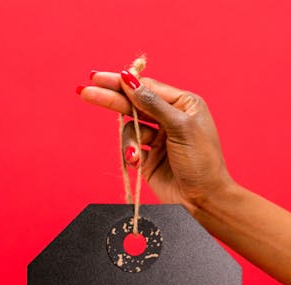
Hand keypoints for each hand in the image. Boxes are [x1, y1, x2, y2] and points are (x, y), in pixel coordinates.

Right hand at [77, 69, 235, 213]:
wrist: (204, 200)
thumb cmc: (201, 162)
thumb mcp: (180, 128)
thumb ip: (152, 104)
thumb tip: (129, 80)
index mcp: (183, 104)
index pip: (146, 87)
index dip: (121, 82)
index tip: (98, 78)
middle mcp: (170, 118)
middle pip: (133, 103)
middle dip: (110, 99)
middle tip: (86, 91)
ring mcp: (158, 139)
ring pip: (129, 128)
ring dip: (128, 141)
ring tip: (135, 156)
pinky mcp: (148, 158)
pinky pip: (130, 148)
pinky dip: (130, 154)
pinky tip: (136, 162)